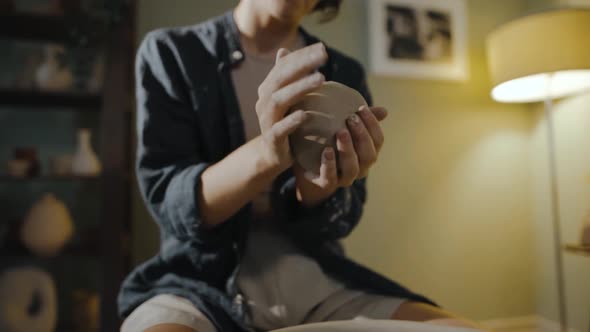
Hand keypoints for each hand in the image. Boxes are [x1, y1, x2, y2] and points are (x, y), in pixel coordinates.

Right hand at [255, 43, 327, 172]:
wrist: (272, 154)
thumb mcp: (285, 98)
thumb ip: (286, 77)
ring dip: (300, 87)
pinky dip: (291, 121)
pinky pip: (279, 129)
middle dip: (302, 65)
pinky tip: (305, 114)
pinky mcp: (272, 138)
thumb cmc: (284, 122)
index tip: (322, 47)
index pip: (283, 66)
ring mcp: (266, 120)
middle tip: (324, 56)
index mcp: (269, 88)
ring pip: (279, 100)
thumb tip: (283, 50)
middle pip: (281, 78)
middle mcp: (264, 101)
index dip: (301, 55)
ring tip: (321, 78)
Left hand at [295, 106, 387, 206]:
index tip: (361, 109)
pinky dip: (329, 165)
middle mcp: (360, 168)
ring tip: (340, 132)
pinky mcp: (325, 183)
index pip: (378, 141)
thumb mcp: (343, 126)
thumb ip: (360, 119)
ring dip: (348, 150)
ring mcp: (343, 178)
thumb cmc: (329, 139)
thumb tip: (384, 111)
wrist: (306, 160)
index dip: (373, 125)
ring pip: (352, 169)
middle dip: (362, 136)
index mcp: (367, 153)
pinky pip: (330, 179)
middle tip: (350, 119)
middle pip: (369, 156)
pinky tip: (326, 151)